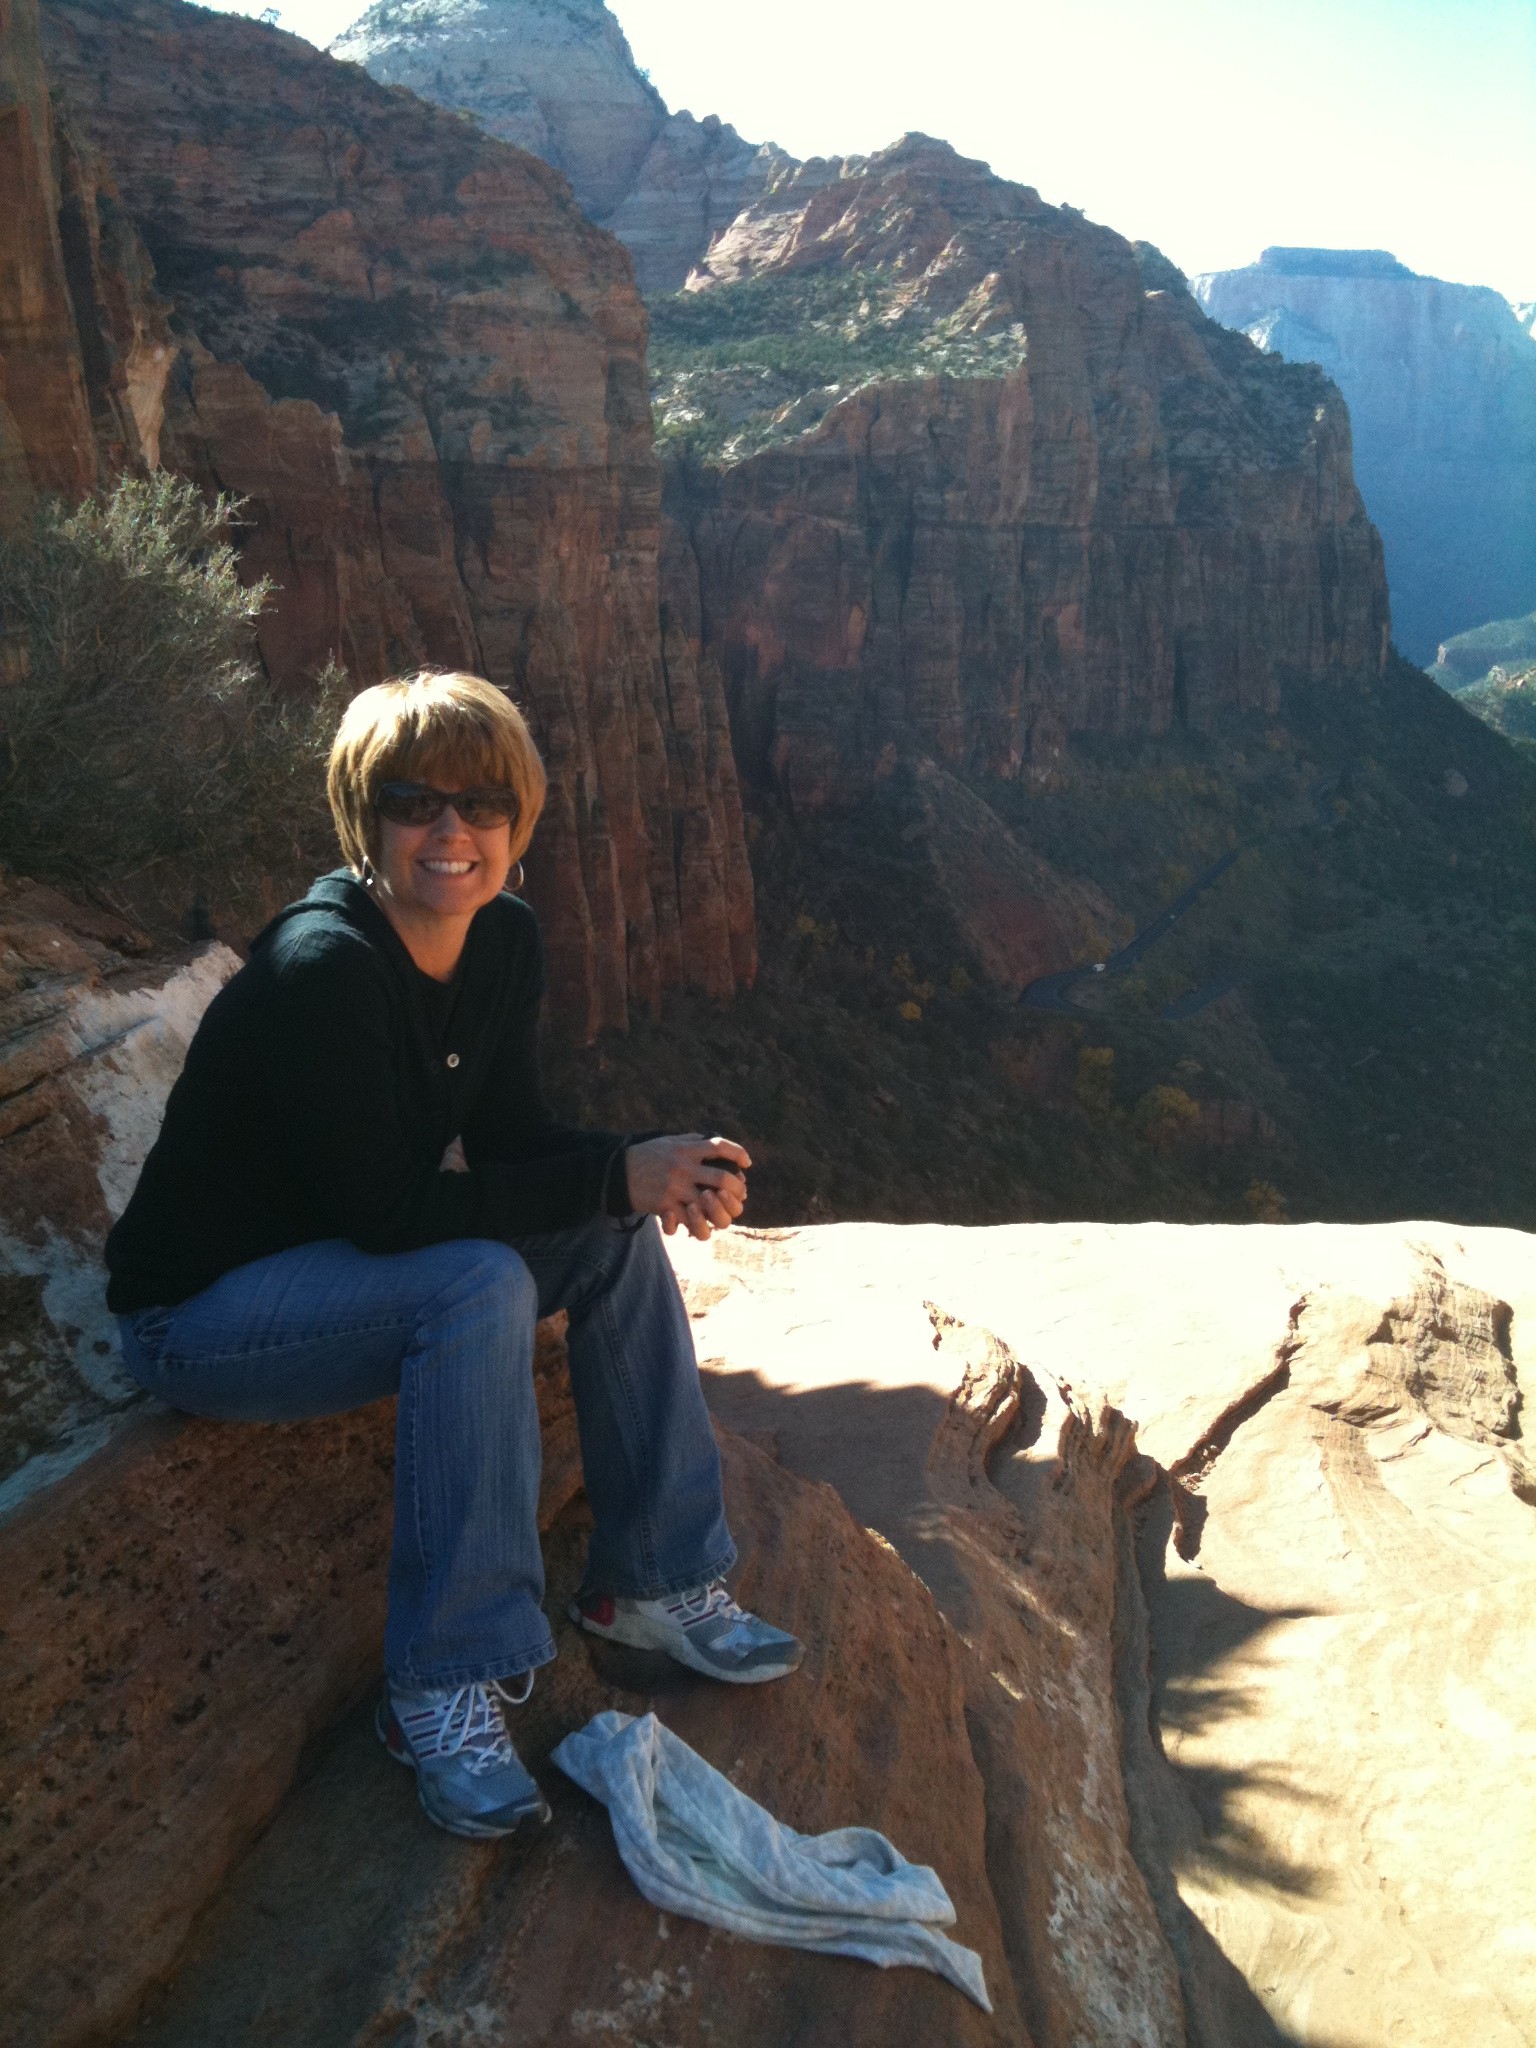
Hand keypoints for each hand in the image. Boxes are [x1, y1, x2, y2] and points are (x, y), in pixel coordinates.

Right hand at [623, 1132, 750, 1241]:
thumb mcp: (669, 1141)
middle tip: (741, 1192)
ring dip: (720, 1209)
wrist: (616, 1173)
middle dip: (737, 1188)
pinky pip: (687, 1221)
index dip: (738, 1153)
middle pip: (721, 1178)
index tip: (747, 1162)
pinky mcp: (665, 1205)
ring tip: (723, 1210)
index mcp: (685, 1149)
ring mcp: (674, 1188)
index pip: (719, 1147)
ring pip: (708, 1205)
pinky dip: (697, 1224)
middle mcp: (682, 1167)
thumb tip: (716, 1145)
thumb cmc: (646, 1155)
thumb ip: (692, 1141)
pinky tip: (701, 1222)